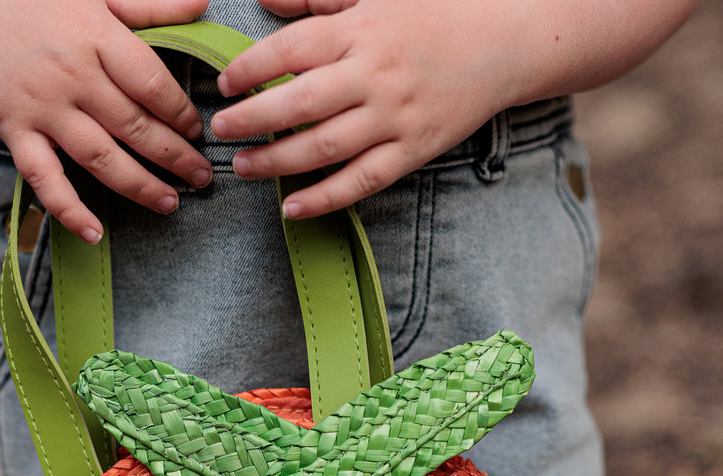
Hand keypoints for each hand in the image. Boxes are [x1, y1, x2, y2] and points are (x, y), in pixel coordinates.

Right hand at [0, 0, 212, 241]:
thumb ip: (150, 5)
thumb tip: (202, 3)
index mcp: (97, 38)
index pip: (153, 86)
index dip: (181, 114)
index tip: (199, 131)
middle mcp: (73, 77)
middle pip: (136, 127)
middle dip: (176, 158)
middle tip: (202, 177)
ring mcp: (43, 108)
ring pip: (102, 158)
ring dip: (140, 186)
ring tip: (170, 203)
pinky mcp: (14, 130)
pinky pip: (45, 179)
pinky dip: (69, 209)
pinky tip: (95, 233)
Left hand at [212, 0, 700, 218]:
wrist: (503, 41)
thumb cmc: (432, 14)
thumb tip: (264, 0)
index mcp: (362, 28)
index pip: (294, 48)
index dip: (252, 69)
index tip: (225, 85)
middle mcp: (375, 73)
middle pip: (302, 103)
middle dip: (254, 120)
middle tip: (220, 134)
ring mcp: (395, 117)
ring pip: (326, 147)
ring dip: (278, 162)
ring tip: (244, 169)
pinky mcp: (413, 150)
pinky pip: (362, 181)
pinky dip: (325, 198)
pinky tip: (292, 207)